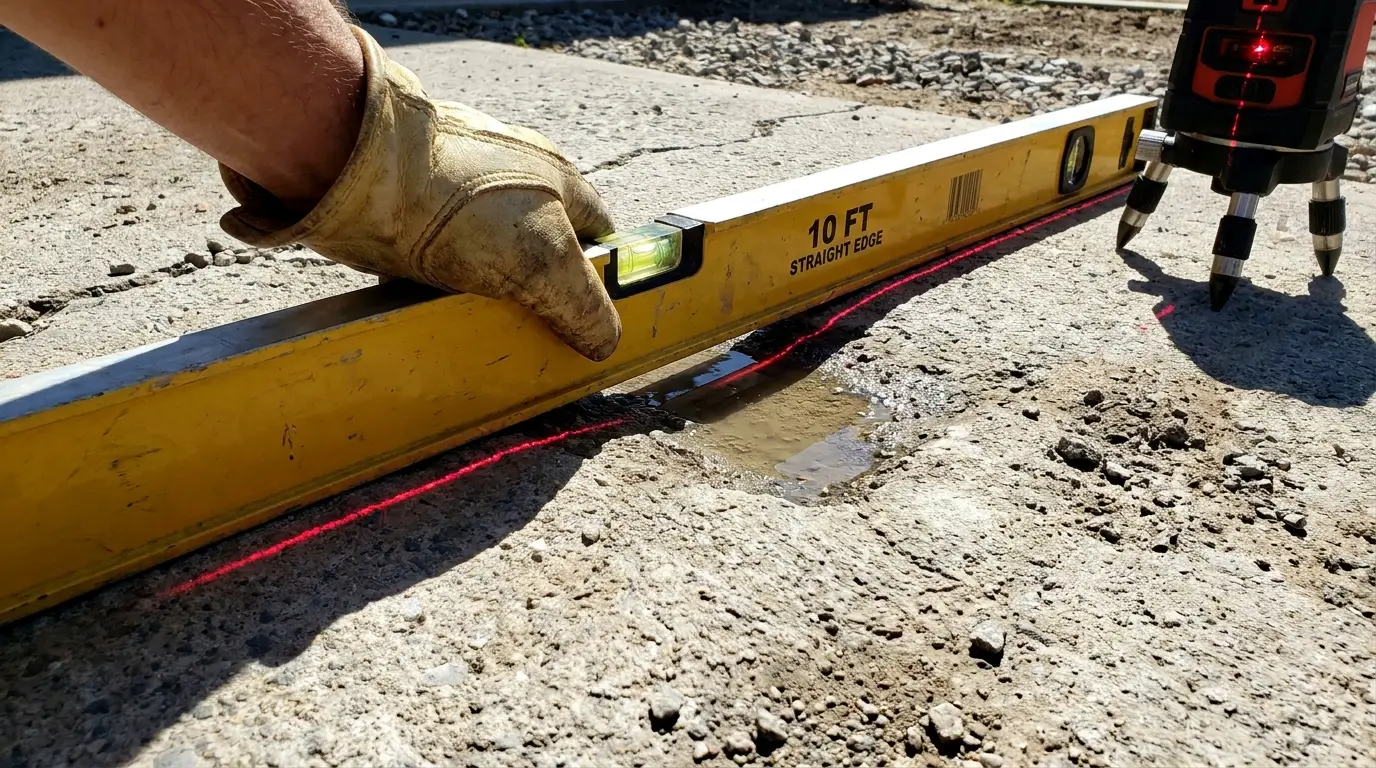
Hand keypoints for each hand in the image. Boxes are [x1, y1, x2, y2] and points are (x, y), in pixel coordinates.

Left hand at [217, 25, 621, 360]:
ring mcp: (458, 188)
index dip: (600, 278)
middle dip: (533, 292)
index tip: (588, 320)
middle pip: (538, 247)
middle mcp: (511, 176)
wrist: (358, 173)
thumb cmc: (462, 204)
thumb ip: (584, 306)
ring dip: (477, 291)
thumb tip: (603, 342)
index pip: (599, 234)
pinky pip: (431, 254)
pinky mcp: (410, 204)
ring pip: (483, 255)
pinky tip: (423, 306)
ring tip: (469, 324)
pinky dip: (429, 283)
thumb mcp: (544, 263)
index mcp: (557, 177)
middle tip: (526, 332)